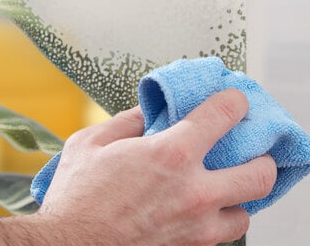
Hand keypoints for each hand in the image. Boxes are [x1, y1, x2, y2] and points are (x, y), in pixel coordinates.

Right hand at [29, 88, 276, 245]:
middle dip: (260, 154)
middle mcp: (194, 191)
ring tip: (225, 180)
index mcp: (170, 154)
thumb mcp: (92, 141)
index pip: (222, 117)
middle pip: (259, 173)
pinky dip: (221, 217)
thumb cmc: (77, 194)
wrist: (70, 245)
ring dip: (241, 192)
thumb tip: (148, 113)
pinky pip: (223, 234)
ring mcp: (196, 226)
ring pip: (248, 211)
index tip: (235, 99)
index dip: (234, 101)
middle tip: (246, 145)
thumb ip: (127, 122)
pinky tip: (203, 205)